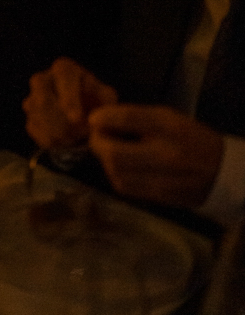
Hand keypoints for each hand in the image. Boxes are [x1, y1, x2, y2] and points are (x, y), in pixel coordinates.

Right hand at [23, 57, 117, 148]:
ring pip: (36, 115)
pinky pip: (33, 127)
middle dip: (58, 120)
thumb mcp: (106, 98)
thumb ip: (104, 101)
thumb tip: (93, 114)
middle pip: (42, 97)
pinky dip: (48, 139)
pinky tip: (63, 142)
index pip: (62, 76)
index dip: (68, 98)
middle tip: (75, 136)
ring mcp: (33, 97)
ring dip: (55, 131)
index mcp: (64, 69)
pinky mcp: (30, 116)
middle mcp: (44, 78)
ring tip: (73, 140)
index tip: (76, 118)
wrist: (85, 120)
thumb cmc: (96, 104)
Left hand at [88, 103, 224, 207]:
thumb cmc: (189, 137)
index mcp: (168, 127)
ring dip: (105, 162)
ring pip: (117, 174)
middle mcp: (165, 154)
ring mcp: (162, 179)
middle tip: (97, 138)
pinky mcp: (159, 198)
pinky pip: (126, 188)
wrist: (220, 171)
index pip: (127, 118)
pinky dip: (116, 176)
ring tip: (108, 152)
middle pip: (115, 154)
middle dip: (98, 145)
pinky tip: (120, 168)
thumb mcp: (167, 117)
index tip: (93, 119)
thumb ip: (134, 117)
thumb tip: (100, 120)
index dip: (103, 118)